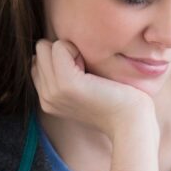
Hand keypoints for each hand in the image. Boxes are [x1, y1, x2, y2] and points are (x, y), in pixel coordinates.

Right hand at [31, 39, 155, 140]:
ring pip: (45, 47)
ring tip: (90, 70)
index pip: (38, 61)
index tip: (85, 72)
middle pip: (40, 51)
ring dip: (69, 49)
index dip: (61, 58)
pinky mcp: (66, 83)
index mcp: (49, 99)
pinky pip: (58, 47)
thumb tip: (55, 47)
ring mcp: (54, 91)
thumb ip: (67, 74)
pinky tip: (92, 67)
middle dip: (63, 51)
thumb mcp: (86, 89)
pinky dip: (75, 49)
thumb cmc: (119, 102)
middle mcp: (46, 97)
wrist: (132, 123)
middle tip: (89, 69)